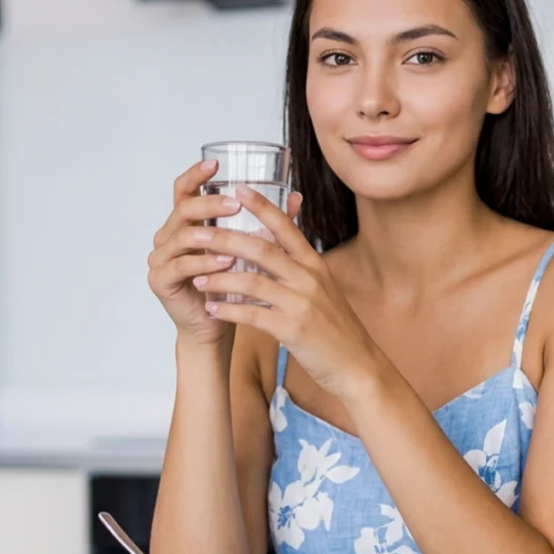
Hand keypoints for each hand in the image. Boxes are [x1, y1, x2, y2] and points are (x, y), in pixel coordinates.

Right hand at [148, 160, 301, 347]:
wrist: (218, 324)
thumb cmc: (232, 284)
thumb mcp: (251, 249)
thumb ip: (268, 222)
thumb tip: (296, 197)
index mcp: (187, 223)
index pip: (184, 191)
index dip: (196, 175)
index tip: (215, 164)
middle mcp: (168, 236)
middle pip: (182, 209)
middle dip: (208, 204)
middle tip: (234, 204)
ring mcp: (160, 258)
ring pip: (180, 237)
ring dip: (208, 235)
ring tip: (230, 236)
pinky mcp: (160, 280)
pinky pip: (180, 266)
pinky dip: (203, 263)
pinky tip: (225, 263)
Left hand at [194, 185, 381, 398]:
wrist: (357, 365)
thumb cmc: (336, 327)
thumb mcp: (323, 288)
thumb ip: (300, 265)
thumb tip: (277, 242)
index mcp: (315, 264)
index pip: (286, 227)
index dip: (262, 206)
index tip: (238, 188)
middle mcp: (309, 278)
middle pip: (261, 249)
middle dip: (225, 239)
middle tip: (197, 233)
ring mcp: (302, 304)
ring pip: (252, 282)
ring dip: (220, 279)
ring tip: (197, 278)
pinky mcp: (294, 330)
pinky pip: (253, 315)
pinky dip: (229, 311)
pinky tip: (212, 309)